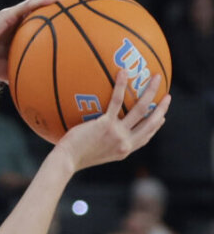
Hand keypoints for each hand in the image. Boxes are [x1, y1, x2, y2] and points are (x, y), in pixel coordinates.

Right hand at [0, 0, 76, 78]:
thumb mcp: (6, 70)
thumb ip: (20, 74)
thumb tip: (32, 92)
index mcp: (19, 31)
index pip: (42, 21)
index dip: (59, 17)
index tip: (76, 17)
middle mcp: (19, 20)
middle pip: (45, 7)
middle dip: (64, 1)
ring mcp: (14, 15)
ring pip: (39, 0)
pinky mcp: (8, 14)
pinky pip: (28, 5)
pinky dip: (42, 1)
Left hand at [54, 71, 169, 174]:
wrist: (66, 161)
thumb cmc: (73, 157)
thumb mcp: (92, 153)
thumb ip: (100, 143)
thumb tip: (95, 133)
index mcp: (123, 150)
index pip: (144, 138)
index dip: (155, 127)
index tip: (161, 118)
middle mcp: (125, 143)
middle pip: (150, 123)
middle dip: (162, 108)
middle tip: (168, 96)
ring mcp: (117, 133)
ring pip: (141, 109)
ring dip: (151, 92)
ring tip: (157, 78)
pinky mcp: (106, 124)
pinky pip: (116, 101)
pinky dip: (121, 85)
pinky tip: (123, 72)